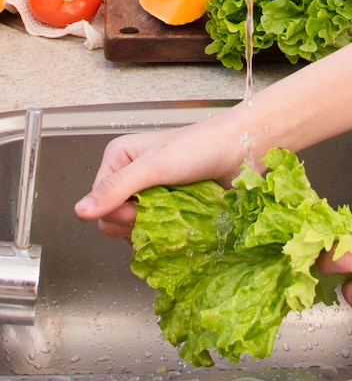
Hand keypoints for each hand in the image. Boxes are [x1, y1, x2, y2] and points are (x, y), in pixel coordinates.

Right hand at [74, 114, 245, 239]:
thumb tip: (81, 211)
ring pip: (133, 229)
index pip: (98, 202)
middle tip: (161, 209)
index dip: (118, 211)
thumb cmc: (201, 147)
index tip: (142, 206)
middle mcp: (131, 176)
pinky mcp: (170, 208)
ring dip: (152, 228)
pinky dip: (166, 233)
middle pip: (112, 219)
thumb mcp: (155, 165)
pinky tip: (181, 222)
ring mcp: (152, 194)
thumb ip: (117, 188)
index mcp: (119, 159)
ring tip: (175, 212)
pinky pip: (156, 232)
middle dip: (134, 222)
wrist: (241, 149)